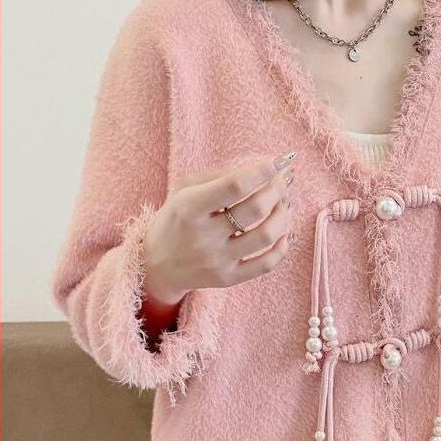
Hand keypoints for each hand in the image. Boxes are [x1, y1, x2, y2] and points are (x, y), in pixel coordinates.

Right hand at [141, 152, 296, 304]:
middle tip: (282, 182)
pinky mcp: (227, 279)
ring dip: (282, 215)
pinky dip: (283, 247)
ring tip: (283, 205)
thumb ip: (220, 175)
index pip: (234, 186)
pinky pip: (265, 265)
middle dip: (277, 190)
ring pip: (266, 236)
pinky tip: (284, 233)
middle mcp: (203, 236)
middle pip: (255, 209)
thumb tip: (262, 166)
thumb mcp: (185, 189)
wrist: (156, 264)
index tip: (278, 161)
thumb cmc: (176, 218)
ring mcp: (216, 260)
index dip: (262, 171)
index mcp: (189, 208)